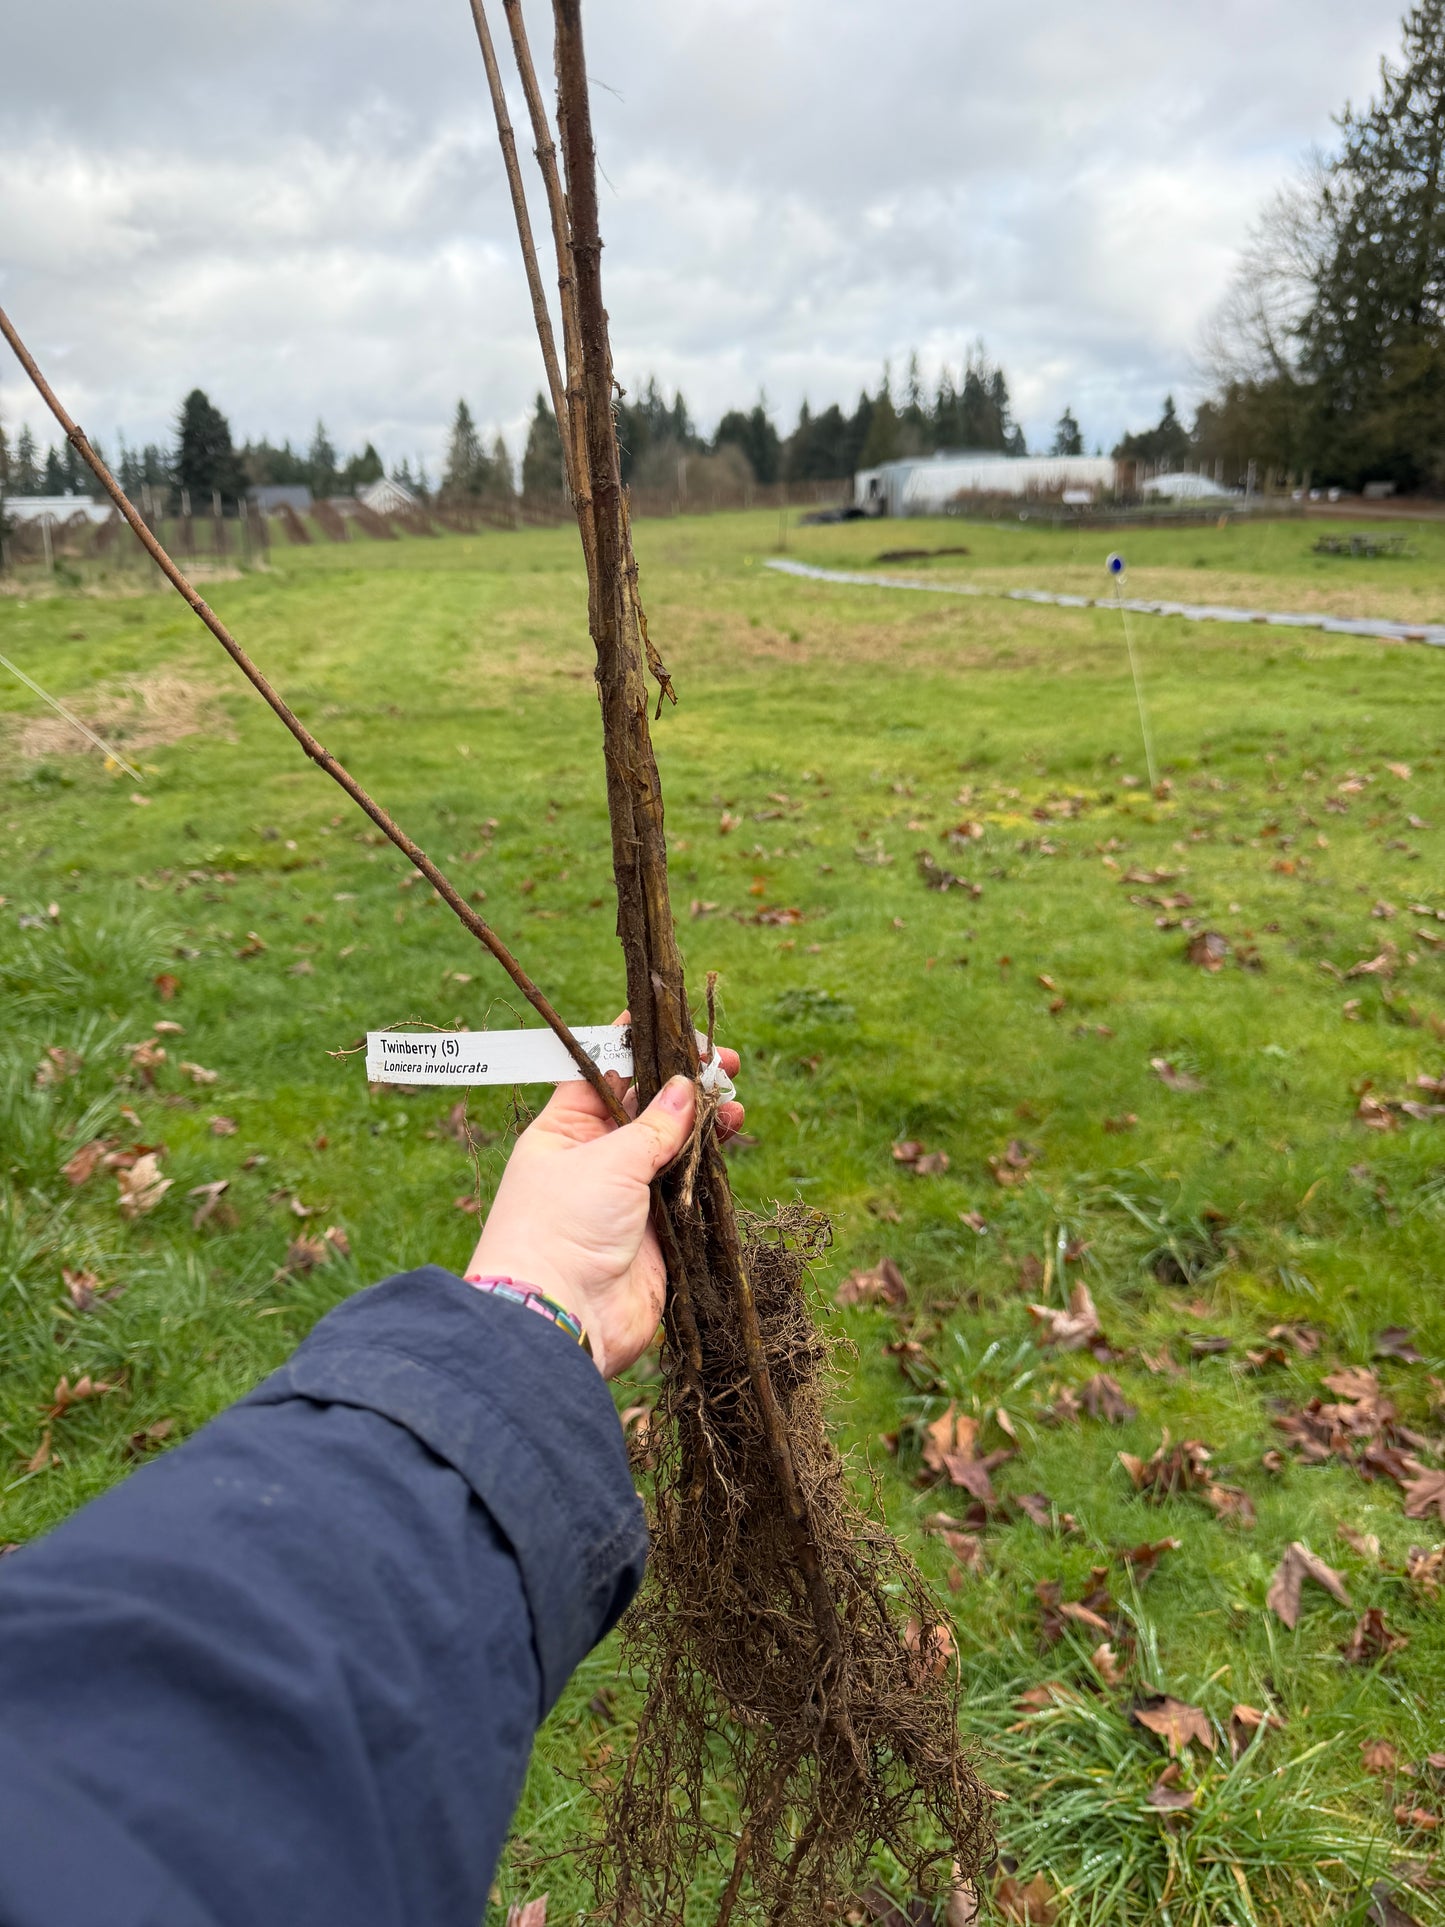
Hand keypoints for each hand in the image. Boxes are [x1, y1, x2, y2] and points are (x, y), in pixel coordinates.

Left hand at [465, 1030, 743, 1377]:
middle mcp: (592, 1158)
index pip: (602, 1074)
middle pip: (644, 1106)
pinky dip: (709, 1160)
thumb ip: (654, 1124)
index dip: (638, 1048)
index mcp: (562, 1131)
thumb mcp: (607, 1160)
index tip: (677, 1028)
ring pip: (671, 1143)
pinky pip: (687, 1184)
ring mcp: (625, 1194)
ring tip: (733, 1101)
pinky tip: (729, 1133)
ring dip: (703, 1120)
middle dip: (682, 1083)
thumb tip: (686, 1086)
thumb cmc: (561, 1228)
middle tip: (724, 1062)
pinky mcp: (656, 1229)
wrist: (563, 1319)